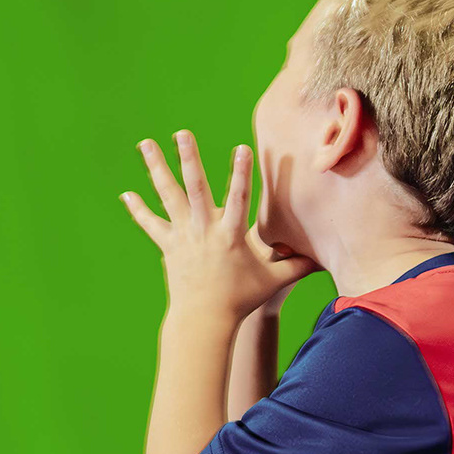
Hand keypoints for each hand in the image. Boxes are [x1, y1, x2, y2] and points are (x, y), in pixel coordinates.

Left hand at [123, 132, 318, 319]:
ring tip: (145, 144)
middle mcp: (204, 230)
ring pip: (168, 196)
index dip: (241, 173)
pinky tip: (127, 194)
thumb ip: (298, 266)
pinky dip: (139, 209)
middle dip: (188, 158)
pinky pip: (151, 224)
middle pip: (195, 187)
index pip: (239, 198)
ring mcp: (183, 236)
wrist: (203, 321)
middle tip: (181, 133)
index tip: (241, 148)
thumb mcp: (274, 281)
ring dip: (156, 168)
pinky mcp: (168, 246)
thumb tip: (326, 260)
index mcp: (230, 235)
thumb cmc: (241, 300)